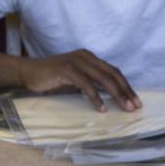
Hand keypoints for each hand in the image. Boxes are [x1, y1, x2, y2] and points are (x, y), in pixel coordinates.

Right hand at [18, 51, 138, 110]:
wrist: (28, 72)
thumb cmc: (51, 78)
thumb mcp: (75, 80)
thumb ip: (90, 83)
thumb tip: (109, 96)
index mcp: (89, 57)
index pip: (113, 71)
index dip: (126, 85)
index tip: (135, 100)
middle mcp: (86, 57)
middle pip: (112, 74)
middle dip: (126, 91)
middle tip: (135, 106)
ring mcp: (77, 62)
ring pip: (103, 79)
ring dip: (116, 95)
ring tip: (124, 107)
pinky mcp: (68, 70)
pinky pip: (87, 85)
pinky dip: (96, 98)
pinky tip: (102, 108)